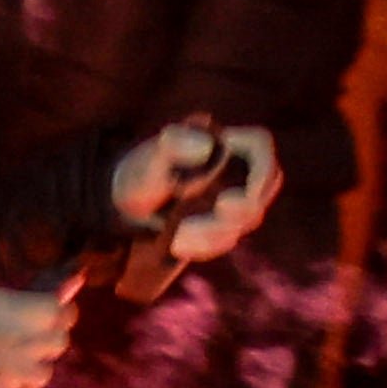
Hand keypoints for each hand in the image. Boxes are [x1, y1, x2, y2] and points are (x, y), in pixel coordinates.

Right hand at [0, 283, 77, 387]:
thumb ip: (17, 299)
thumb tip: (74, 283)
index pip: (59, 312)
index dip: (59, 316)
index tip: (47, 320)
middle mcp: (9, 340)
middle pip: (58, 344)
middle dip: (45, 344)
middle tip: (20, 345)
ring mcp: (3, 373)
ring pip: (41, 375)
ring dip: (24, 372)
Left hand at [113, 118, 285, 262]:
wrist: (123, 205)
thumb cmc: (139, 173)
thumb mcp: (149, 160)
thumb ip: (173, 146)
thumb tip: (205, 146)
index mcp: (221, 142)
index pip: (259, 145)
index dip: (261, 166)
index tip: (242, 188)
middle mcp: (235, 168)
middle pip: (263, 187)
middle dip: (243, 207)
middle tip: (220, 209)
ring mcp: (234, 197)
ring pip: (247, 218)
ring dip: (216, 231)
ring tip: (178, 235)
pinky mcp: (224, 225)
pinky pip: (227, 239)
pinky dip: (206, 245)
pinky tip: (178, 245)